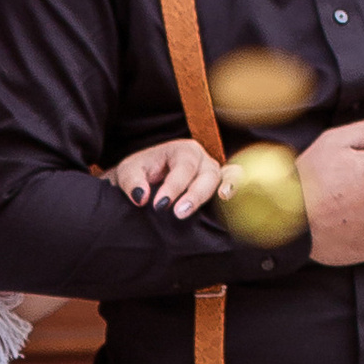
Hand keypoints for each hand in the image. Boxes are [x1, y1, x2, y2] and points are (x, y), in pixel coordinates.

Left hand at [107, 136, 225, 216]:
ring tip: (219, 200)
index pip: (183, 167)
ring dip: (216, 192)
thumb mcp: (128, 173)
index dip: (173, 187)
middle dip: (194, 194)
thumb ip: (132, 182)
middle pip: (206, 174)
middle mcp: (201, 158)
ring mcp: (212, 172)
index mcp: (181, 149)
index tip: (159, 205)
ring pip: (220, 179)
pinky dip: (235, 187)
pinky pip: (232, 182)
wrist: (143, 181)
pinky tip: (228, 199)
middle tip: (178, 213)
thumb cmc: (139, 174)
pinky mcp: (217, 186)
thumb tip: (142, 197)